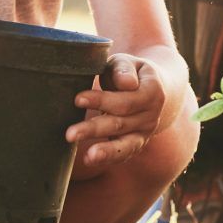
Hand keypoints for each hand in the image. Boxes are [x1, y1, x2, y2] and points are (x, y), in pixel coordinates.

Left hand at [68, 54, 168, 174]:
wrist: (153, 89)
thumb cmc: (131, 72)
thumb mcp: (128, 63)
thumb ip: (124, 69)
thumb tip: (127, 83)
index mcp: (153, 91)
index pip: (125, 100)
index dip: (101, 100)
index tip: (77, 99)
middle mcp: (152, 115)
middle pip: (120, 123)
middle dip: (94, 129)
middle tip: (69, 134)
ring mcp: (145, 132)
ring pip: (124, 143)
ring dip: (105, 151)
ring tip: (88, 157)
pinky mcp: (137, 143)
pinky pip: (124, 153)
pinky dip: (108, 157)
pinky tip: (89, 160)